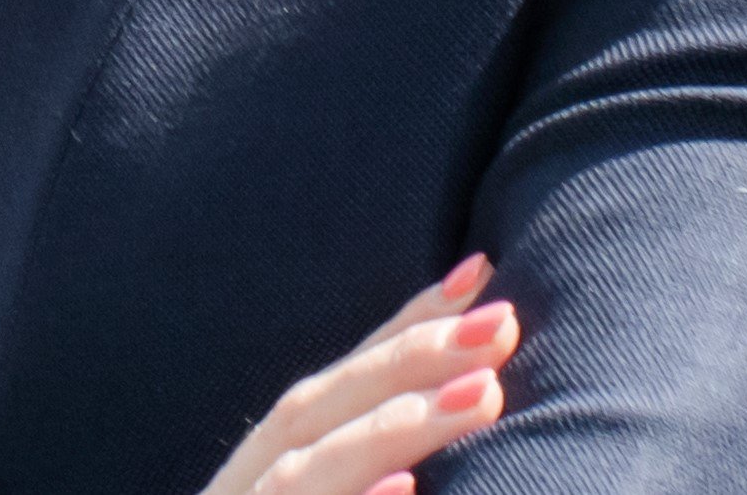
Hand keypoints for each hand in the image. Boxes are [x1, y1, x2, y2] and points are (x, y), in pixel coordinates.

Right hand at [193, 254, 518, 494]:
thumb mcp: (317, 487)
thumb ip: (367, 457)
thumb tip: (473, 394)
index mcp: (265, 471)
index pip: (337, 388)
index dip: (403, 328)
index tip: (481, 274)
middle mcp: (244, 491)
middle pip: (314, 413)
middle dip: (407, 362)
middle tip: (502, 324)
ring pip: (302, 474)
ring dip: (391, 431)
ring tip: (482, 397)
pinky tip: (405, 489)